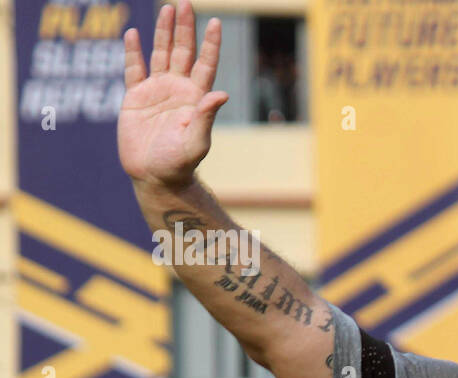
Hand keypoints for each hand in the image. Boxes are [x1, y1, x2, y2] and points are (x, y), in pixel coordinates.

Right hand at [118, 0, 227, 189]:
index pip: (205, 63)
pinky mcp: (135, 98)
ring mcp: (156, 91)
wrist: (154, 176)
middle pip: (183, 51)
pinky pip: (133, 69)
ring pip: (161, 54)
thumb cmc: (179, 163)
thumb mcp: (196, 141)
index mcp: (195, 97)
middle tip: (186, 3)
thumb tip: (221, 94)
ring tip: (167, 8)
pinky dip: (133, 52)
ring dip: (164, 32)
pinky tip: (134, 34)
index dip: (210, 43)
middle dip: (185, 28)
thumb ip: (207, 116)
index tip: (215, 22)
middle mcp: (178, 89)